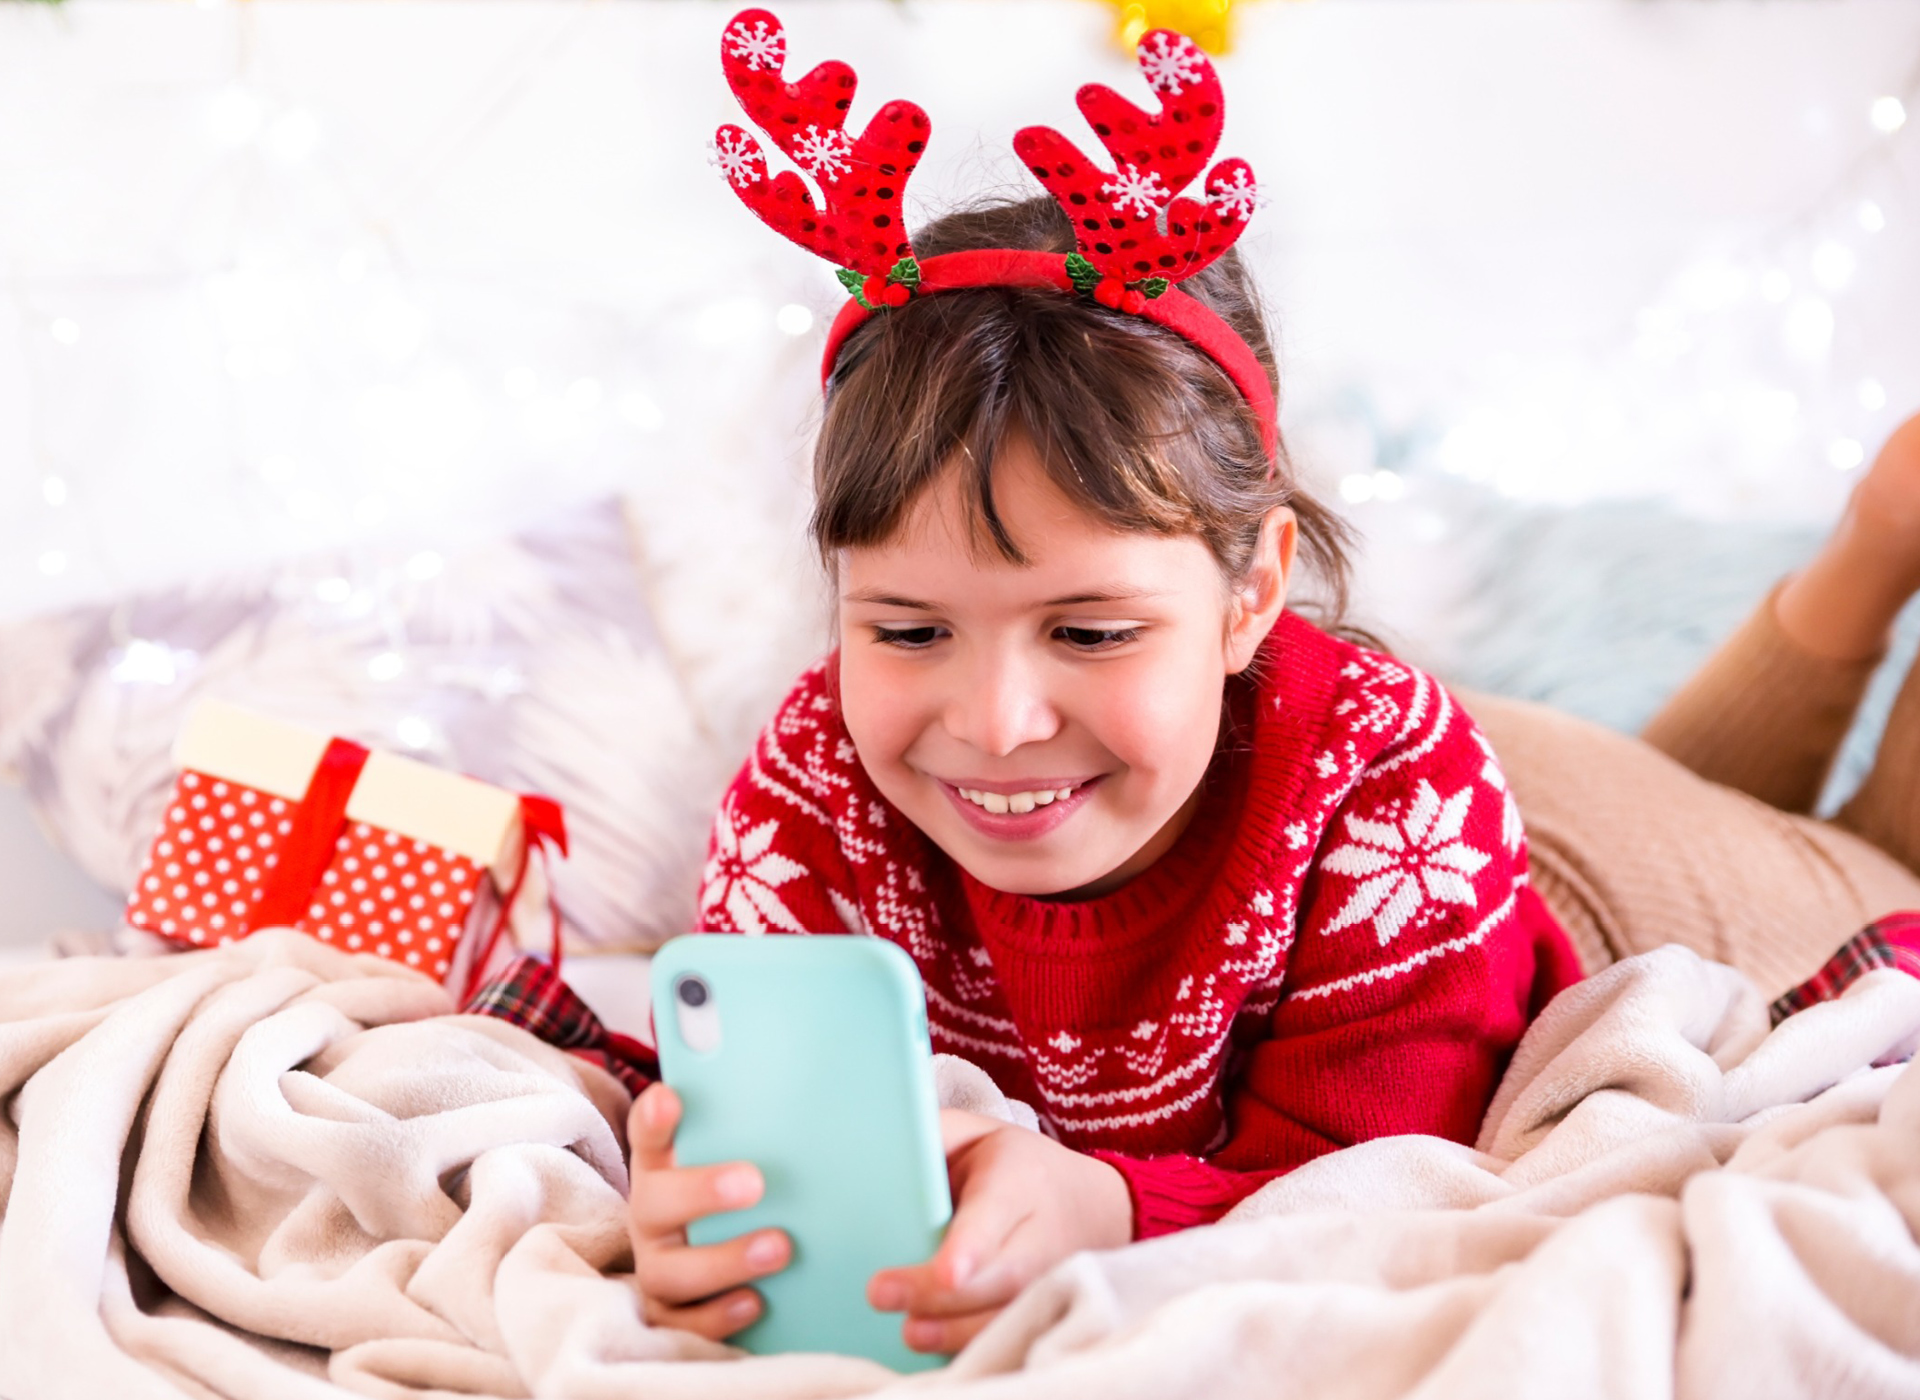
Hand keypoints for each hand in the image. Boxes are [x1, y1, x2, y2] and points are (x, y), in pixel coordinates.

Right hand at [626, 1083, 791, 1339]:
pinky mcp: (670, 1318)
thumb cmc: (746, 1204)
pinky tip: (757, 1301)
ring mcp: (657, 1270)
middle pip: (655, 1203)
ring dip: (725, 1260)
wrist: (733, 1276)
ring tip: (780, 1248)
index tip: (669, 1099)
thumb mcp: (744, 1163)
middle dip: (701, 1192)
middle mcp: (652, 1219)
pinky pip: (684, 1326)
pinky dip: (719, 1316)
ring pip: (670, 1271)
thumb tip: (803, 1078)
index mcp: (665, 1170)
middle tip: (754, 1182)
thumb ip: (754, 1129)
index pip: (649, 1135)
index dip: (654, 1119)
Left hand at [866, 1109, 1133, 1354]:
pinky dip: (977, 1348)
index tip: (948, 1271)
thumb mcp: (979, 1134)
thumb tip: (877, 1146)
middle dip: (942, 1295)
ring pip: (1010, 1315)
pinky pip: (1015, 1337)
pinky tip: (937, 1345)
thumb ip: (934, 1136)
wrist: (1096, 1208)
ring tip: (909, 1332)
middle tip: (880, 1293)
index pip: (997, 1213)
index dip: (973, 1246)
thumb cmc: (1018, 1169)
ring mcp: (1053, 1281)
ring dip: (957, 1332)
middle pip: (1001, 1275)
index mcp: (1021, 1180)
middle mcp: (1044, 1235)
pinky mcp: (1050, 1313)